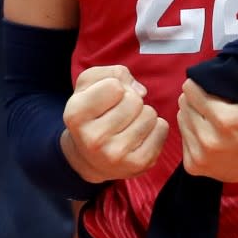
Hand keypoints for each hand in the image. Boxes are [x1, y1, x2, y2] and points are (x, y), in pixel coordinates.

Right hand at [62, 65, 167, 181]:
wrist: (90, 158)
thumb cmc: (92, 113)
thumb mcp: (88, 86)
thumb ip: (112, 73)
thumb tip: (141, 91)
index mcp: (76, 115)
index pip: (115, 86)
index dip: (115, 87)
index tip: (107, 98)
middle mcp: (93, 138)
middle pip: (134, 100)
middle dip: (131, 100)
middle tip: (120, 113)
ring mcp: (116, 154)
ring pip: (150, 114)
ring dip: (143, 114)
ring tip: (129, 124)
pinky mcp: (138, 164)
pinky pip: (162, 129)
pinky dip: (156, 128)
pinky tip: (140, 135)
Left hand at [174, 77, 237, 184]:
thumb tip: (215, 71)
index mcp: (225, 120)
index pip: (190, 91)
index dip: (198, 84)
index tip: (205, 85)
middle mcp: (208, 140)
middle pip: (183, 105)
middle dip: (194, 99)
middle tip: (209, 100)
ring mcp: (200, 157)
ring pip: (181, 121)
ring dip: (192, 116)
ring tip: (211, 118)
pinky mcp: (195, 167)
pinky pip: (184, 140)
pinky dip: (193, 134)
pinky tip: (209, 134)